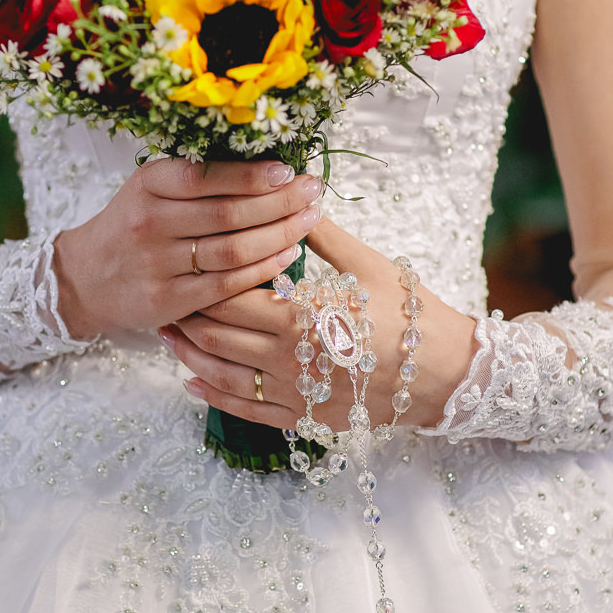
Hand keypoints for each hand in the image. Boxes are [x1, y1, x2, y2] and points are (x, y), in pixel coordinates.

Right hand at [53, 157, 322, 339]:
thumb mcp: (151, 190)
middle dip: (281, 201)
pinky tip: (288, 255)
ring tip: (308, 220)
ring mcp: (158, 263)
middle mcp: (150, 221)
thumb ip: (197, 178)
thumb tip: (268, 167)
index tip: (289, 171)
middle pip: (229, 212)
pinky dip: (263, 269)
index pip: (208, 175)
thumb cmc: (133, 226)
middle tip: (314, 192)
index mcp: (148, 184)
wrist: (85, 277)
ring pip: (233, 249)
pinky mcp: (167, 300)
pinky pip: (226, 283)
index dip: (253, 175)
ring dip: (279, 234)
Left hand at [162, 214, 477, 431]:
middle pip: (216, 336)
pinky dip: (213, 396)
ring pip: (221, 376)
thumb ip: (320, 233)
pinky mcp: (304, 417)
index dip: (202, 281)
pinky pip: (246, 410)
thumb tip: (293, 195)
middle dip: (187, 317)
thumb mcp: (367, 264)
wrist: (446, 373)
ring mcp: (294, 394)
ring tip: (169, 337)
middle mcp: (287, 359)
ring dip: (189, 356)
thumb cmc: (409, 313)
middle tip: (167, 298)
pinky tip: (193, 383)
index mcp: (298, 316)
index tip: (188, 264)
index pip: (229, 297)